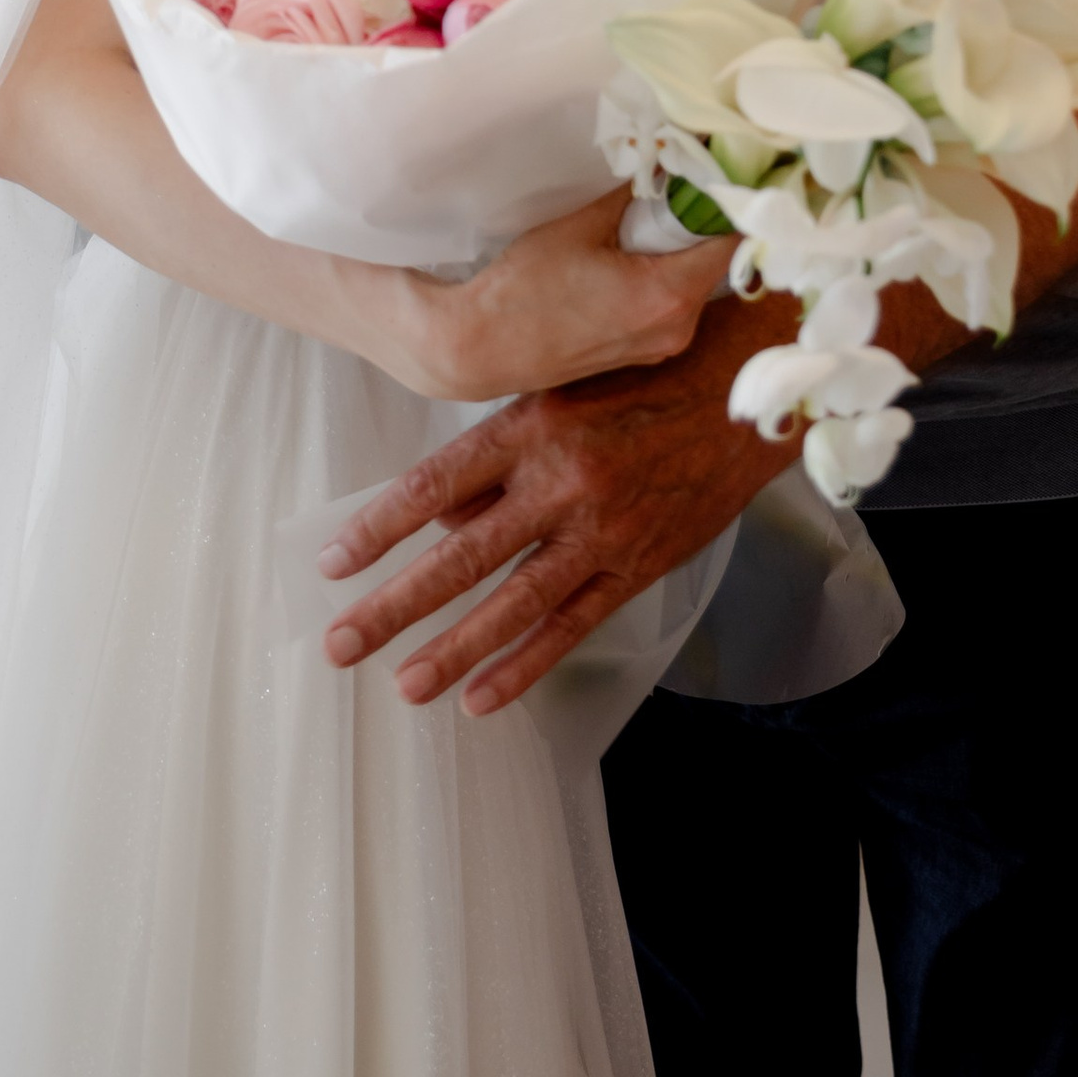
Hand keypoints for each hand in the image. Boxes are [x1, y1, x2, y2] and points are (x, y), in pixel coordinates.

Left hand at [318, 288, 799, 714]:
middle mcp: (562, 481)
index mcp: (532, 426)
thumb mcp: (560, 389)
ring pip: (513, 604)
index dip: (379, 527)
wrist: (745, 392)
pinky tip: (481, 698)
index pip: (435, 484)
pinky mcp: (637, 566)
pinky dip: (525, 665)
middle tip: (341, 643)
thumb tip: (440, 516)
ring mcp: (602, 530)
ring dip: (452, 650)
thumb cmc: (643, 378)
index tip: (332, 562)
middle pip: (461, 556)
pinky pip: (572, 625)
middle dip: (394, 604)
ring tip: (403, 686)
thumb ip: (499, 454)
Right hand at [390, 193, 734, 404]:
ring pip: (693, 279)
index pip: (729, 237)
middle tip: (684, 173)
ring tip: (654, 205)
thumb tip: (665, 155)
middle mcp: (676, 329)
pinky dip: (664, 268)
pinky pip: (671, 299)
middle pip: (713, 258)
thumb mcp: (580, 225)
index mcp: (667, 298)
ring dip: (680, 243)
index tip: (721, 164)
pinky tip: (635, 244)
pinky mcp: (642, 351)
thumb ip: (631, 192)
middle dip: (701, 215)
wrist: (479, 348)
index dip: (730, 197)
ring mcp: (661, 347)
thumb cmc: (523, 289)